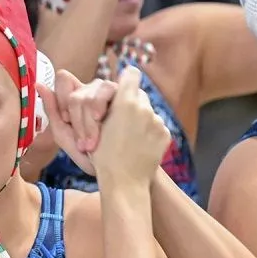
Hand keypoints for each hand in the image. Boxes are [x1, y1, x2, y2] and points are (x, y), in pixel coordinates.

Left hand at [44, 69, 115, 174]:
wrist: (117, 171)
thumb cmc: (89, 154)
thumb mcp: (65, 136)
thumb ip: (52, 111)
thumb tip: (39, 84)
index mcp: (77, 96)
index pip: (64, 78)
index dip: (62, 98)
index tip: (66, 121)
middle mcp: (94, 90)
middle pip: (78, 92)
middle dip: (78, 120)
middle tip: (83, 145)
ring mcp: (112, 91)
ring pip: (95, 89)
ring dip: (90, 118)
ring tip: (93, 141)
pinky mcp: (130, 94)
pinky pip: (111, 89)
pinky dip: (102, 105)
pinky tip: (101, 119)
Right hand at [89, 65, 169, 186]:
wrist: (124, 183)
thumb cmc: (102, 157)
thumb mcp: (91, 126)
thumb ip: (98, 102)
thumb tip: (96, 84)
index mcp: (125, 103)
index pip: (131, 74)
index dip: (124, 80)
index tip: (118, 92)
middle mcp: (145, 108)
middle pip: (138, 94)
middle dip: (128, 104)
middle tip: (116, 121)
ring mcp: (157, 121)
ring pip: (146, 111)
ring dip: (137, 120)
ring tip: (125, 138)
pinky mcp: (165, 134)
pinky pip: (155, 126)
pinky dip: (147, 134)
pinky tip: (137, 147)